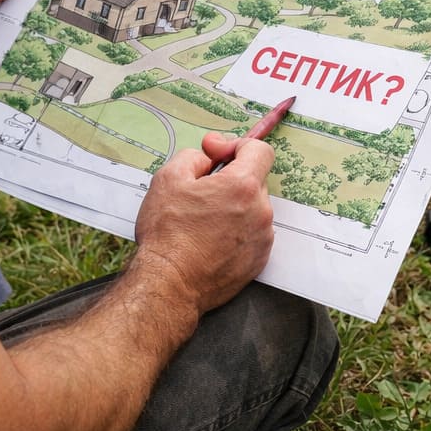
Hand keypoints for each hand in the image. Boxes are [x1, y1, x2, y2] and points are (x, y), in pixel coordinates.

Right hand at [131, 136, 275, 317]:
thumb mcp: (168, 178)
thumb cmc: (167, 235)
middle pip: (254, 180)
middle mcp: (260, 211)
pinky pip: (252, 233)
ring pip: (252, 208)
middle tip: (201, 191)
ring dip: (233, 207)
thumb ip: (194, 156)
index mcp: (243, 186)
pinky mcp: (259, 260)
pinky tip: (211, 239)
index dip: (237, 146)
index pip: (260, 151)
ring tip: (203, 220)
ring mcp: (262, 238)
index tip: (218, 155)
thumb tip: (208, 158)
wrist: (170, 285)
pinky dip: (236, 230)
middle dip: (230, 179)